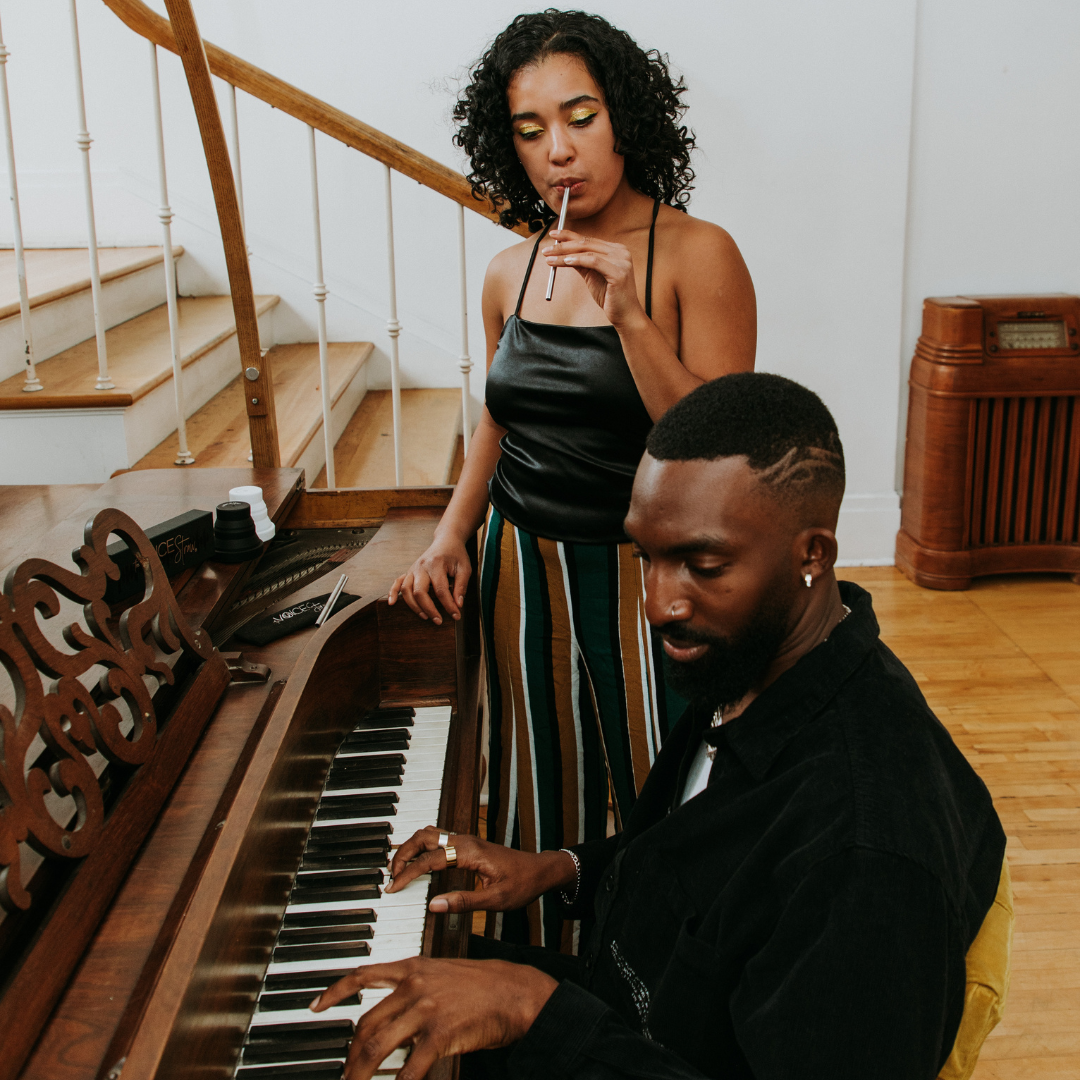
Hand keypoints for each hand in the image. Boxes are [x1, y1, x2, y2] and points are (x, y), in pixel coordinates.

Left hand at [310, 956, 557, 1079]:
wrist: (516, 991)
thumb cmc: (483, 985)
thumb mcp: (442, 975)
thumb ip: (413, 990)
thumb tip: (390, 1014)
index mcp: (412, 967)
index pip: (362, 974)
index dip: (334, 991)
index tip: (315, 1006)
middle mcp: (414, 985)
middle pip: (366, 1023)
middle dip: (350, 1054)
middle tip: (346, 1073)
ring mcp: (426, 1008)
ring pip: (377, 1046)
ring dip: (361, 1073)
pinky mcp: (441, 1033)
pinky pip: (409, 1068)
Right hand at [386, 826, 575, 914]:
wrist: (540, 870)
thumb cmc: (522, 884)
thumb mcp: (495, 900)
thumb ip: (464, 902)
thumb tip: (433, 905)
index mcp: (469, 852)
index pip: (429, 860)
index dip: (407, 873)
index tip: (393, 887)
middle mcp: (465, 840)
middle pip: (423, 836)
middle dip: (402, 853)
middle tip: (390, 875)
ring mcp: (465, 839)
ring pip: (429, 833)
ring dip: (410, 847)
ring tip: (398, 869)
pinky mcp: (467, 844)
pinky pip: (438, 838)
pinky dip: (421, 847)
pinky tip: (416, 862)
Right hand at [387, 535, 471, 623]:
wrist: (446, 540)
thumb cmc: (456, 555)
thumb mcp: (465, 568)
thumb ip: (461, 586)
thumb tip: (458, 605)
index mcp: (436, 564)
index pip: (441, 590)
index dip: (448, 605)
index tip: (456, 616)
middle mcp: (421, 566)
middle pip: (419, 592)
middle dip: (429, 609)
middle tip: (438, 621)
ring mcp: (413, 569)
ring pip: (407, 590)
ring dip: (414, 606)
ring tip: (425, 617)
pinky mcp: (409, 571)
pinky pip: (397, 582)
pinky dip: (392, 593)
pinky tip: (392, 604)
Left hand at [543, 228, 643, 327]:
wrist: (626, 315)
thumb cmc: (610, 297)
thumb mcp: (592, 276)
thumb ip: (581, 263)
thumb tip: (563, 253)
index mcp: (616, 250)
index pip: (588, 239)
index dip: (569, 236)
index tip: (553, 234)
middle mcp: (621, 251)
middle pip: (586, 243)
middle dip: (563, 245)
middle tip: (546, 249)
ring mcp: (621, 260)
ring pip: (587, 251)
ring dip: (565, 254)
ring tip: (549, 257)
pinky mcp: (619, 272)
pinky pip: (593, 261)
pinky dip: (577, 260)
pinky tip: (565, 261)